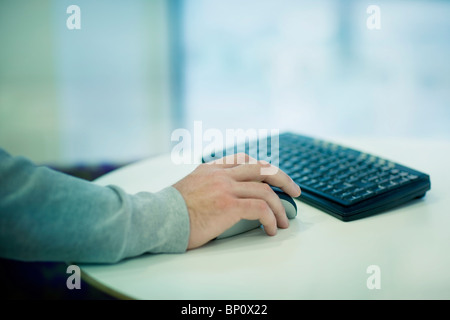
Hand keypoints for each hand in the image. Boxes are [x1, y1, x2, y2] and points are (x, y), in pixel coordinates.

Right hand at [173, 153, 300, 249]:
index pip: (244, 160)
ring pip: (265, 189)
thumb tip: (221, 200)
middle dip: (282, 179)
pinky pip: (260, 208)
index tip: (273, 178)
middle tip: (294, 191)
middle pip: (261, 168)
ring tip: (284, 221)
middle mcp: (220, 174)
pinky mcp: (227, 205)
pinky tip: (270, 229)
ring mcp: (225, 187)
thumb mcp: (188, 188)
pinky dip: (270, 218)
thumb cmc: (168, 211)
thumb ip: (206, 186)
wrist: (156, 218)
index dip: (263, 168)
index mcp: (211, 169)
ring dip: (280, 206)